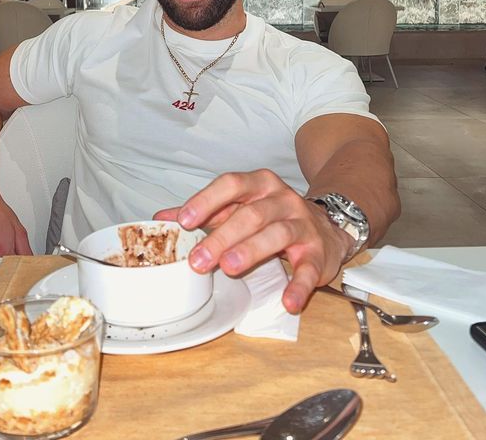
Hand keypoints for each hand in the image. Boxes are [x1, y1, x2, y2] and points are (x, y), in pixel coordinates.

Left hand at [153, 169, 351, 313]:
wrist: (324, 226)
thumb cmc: (270, 216)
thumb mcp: (237, 207)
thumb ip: (204, 212)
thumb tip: (161, 218)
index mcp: (258, 184)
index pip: (231, 184)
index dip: (207, 200)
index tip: (184, 221)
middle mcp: (282, 199)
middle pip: (251, 214)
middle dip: (222, 237)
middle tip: (198, 260)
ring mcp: (302, 224)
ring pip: (277, 234)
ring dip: (252, 251)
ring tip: (229, 268)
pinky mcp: (317, 252)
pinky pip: (309, 268)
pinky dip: (299, 285)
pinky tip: (287, 301)